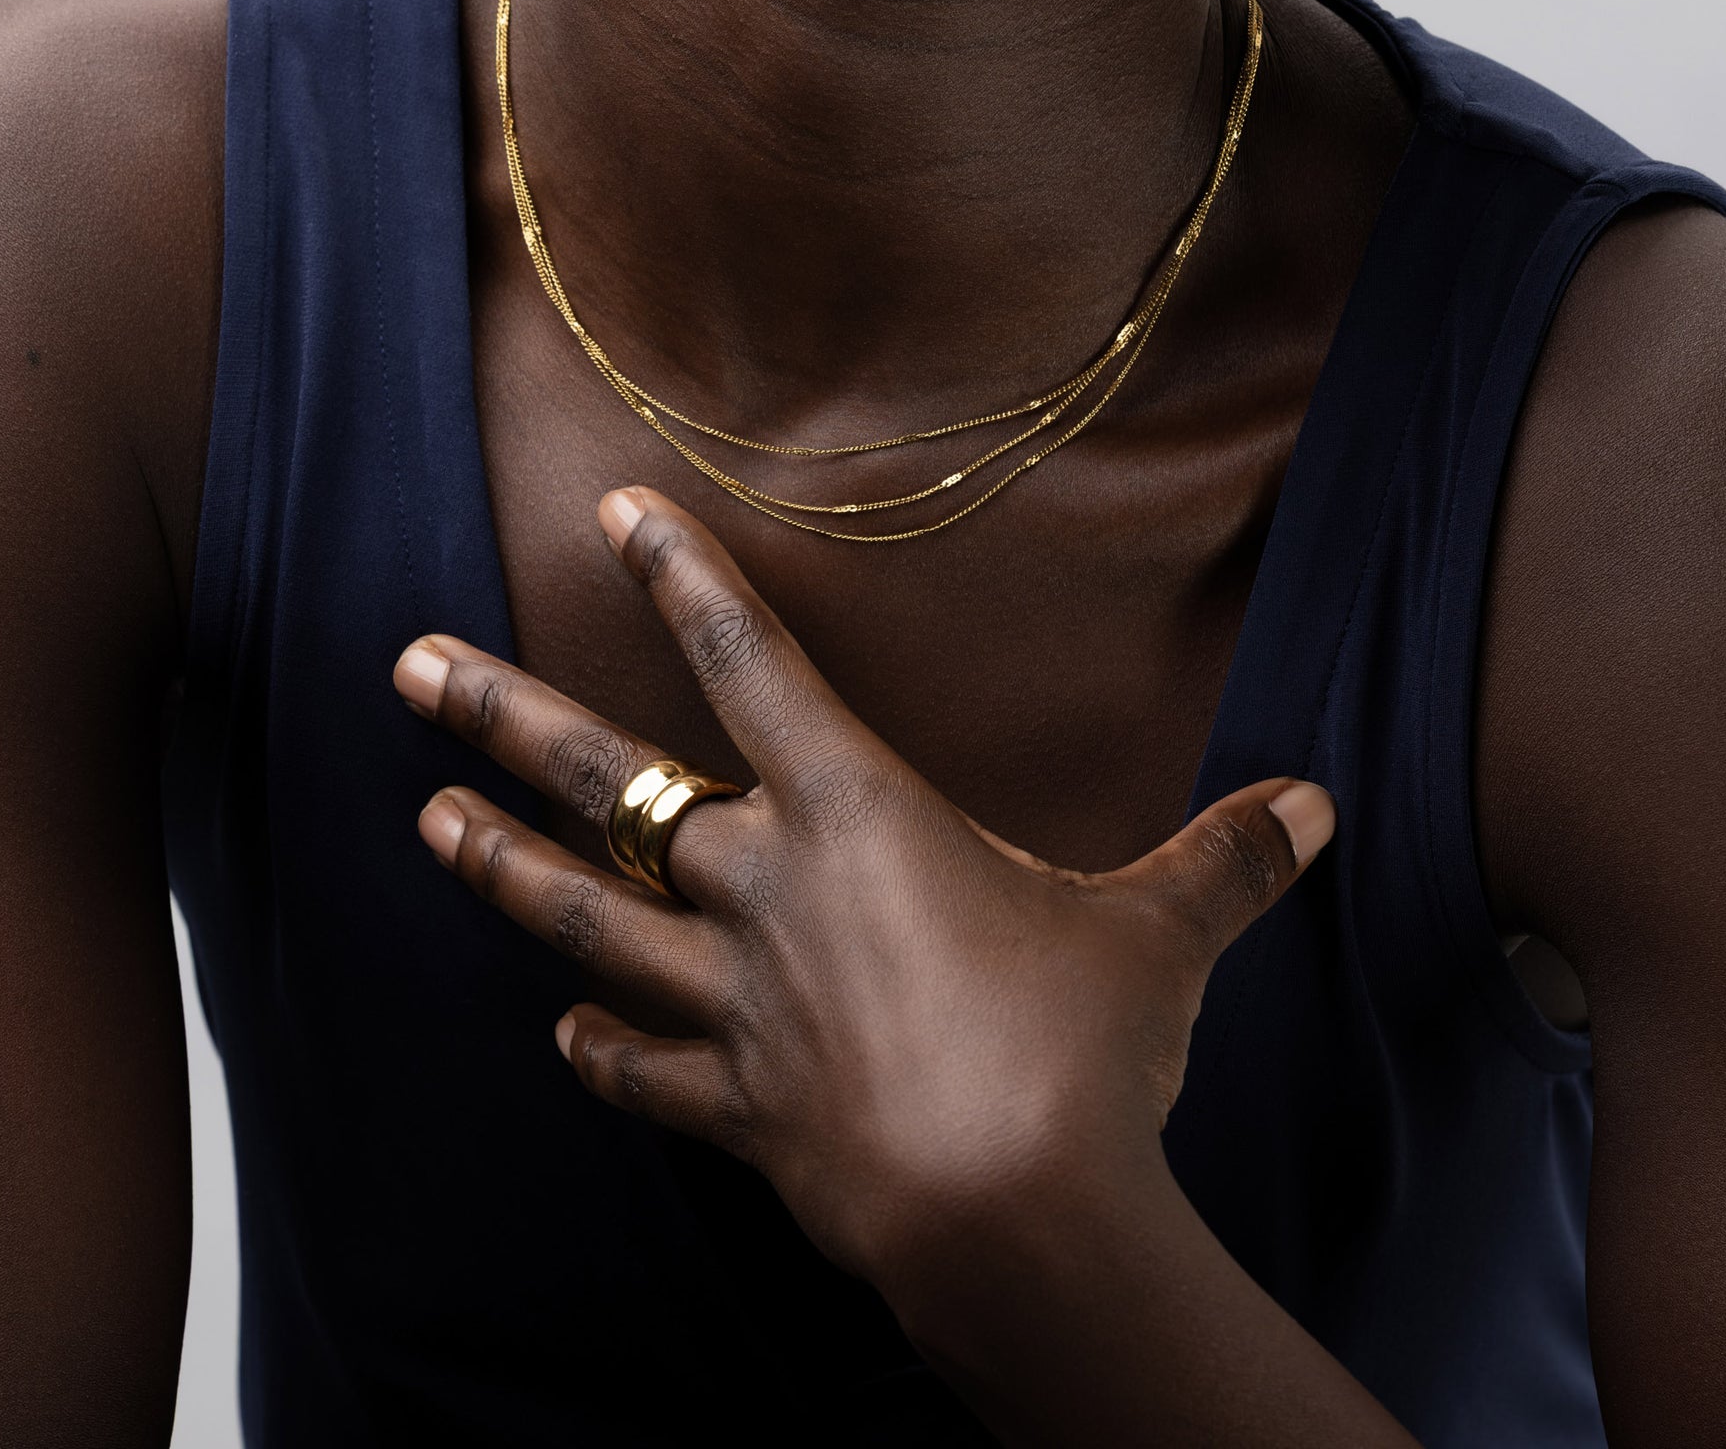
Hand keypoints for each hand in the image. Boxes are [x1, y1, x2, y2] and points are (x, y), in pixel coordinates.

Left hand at [392, 485, 1332, 1301]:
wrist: (1015, 1213)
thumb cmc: (1081, 1048)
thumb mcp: (1162, 935)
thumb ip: (1226, 857)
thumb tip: (1318, 806)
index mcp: (857, 815)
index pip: (752, 662)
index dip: (683, 576)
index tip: (614, 511)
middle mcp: (769, 891)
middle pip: (613, 786)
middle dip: (503, 718)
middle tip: (407, 668)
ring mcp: (737, 1001)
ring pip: (588, 920)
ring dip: (503, 868)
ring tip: (427, 824)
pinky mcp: (739, 1107)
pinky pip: (648, 1076)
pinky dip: (602, 1055)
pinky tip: (556, 1035)